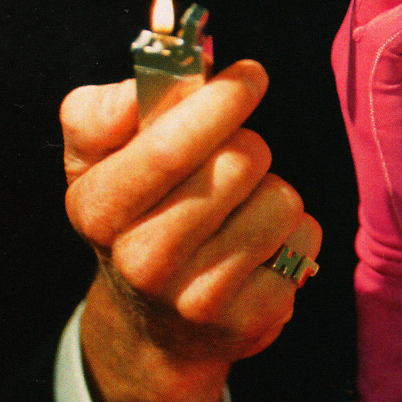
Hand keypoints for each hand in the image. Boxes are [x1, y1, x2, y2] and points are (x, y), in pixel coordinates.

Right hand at [63, 62, 320, 401]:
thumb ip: (102, 113)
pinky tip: (259, 248)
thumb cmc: (136, 215)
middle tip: (231, 157)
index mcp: (98, 209)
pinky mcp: (252, 320)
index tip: (249, 76)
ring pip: (280, 198)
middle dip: (246, 143)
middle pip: (239, 162)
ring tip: (239, 210)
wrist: (154, 326)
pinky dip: (293, 232)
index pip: (168, 147)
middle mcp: (143, 260)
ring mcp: (199, 298)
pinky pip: (305, 238)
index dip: (219, 101)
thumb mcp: (97, 163)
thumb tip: (146, 84)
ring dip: (271, 190)